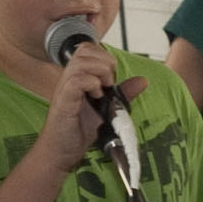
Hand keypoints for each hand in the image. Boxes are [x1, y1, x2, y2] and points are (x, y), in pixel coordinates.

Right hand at [35, 41, 143, 170]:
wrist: (60, 152)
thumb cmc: (77, 132)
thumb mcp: (106, 109)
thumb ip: (123, 94)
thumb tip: (142, 81)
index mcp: (77, 77)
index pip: (88, 49)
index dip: (104, 56)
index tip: (111, 76)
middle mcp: (69, 79)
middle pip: (85, 49)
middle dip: (104, 61)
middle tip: (109, 81)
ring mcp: (64, 88)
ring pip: (81, 62)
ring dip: (100, 71)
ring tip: (104, 89)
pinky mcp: (63, 100)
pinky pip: (76, 80)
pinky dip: (91, 84)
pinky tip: (96, 96)